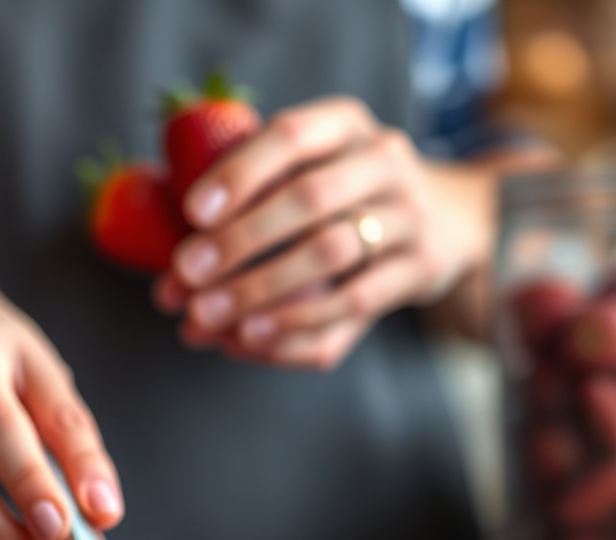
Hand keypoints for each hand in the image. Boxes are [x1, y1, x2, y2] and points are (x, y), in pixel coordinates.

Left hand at [153, 96, 496, 369]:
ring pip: (332, 257)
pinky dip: (295, 326)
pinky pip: (354, 305)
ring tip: (205, 318)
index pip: (292, 136)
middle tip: (184, 276)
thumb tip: (172, 271)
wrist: (444, 222)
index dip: (240, 173)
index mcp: (345, 125)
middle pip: (310, 199)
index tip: (192, 212)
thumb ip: (248, 202)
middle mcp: (383, 162)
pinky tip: (249, 339)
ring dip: (260, 291)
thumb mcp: (308, 171)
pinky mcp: (418, 271)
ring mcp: (408, 217)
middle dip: (240, 241)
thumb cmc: (343, 197)